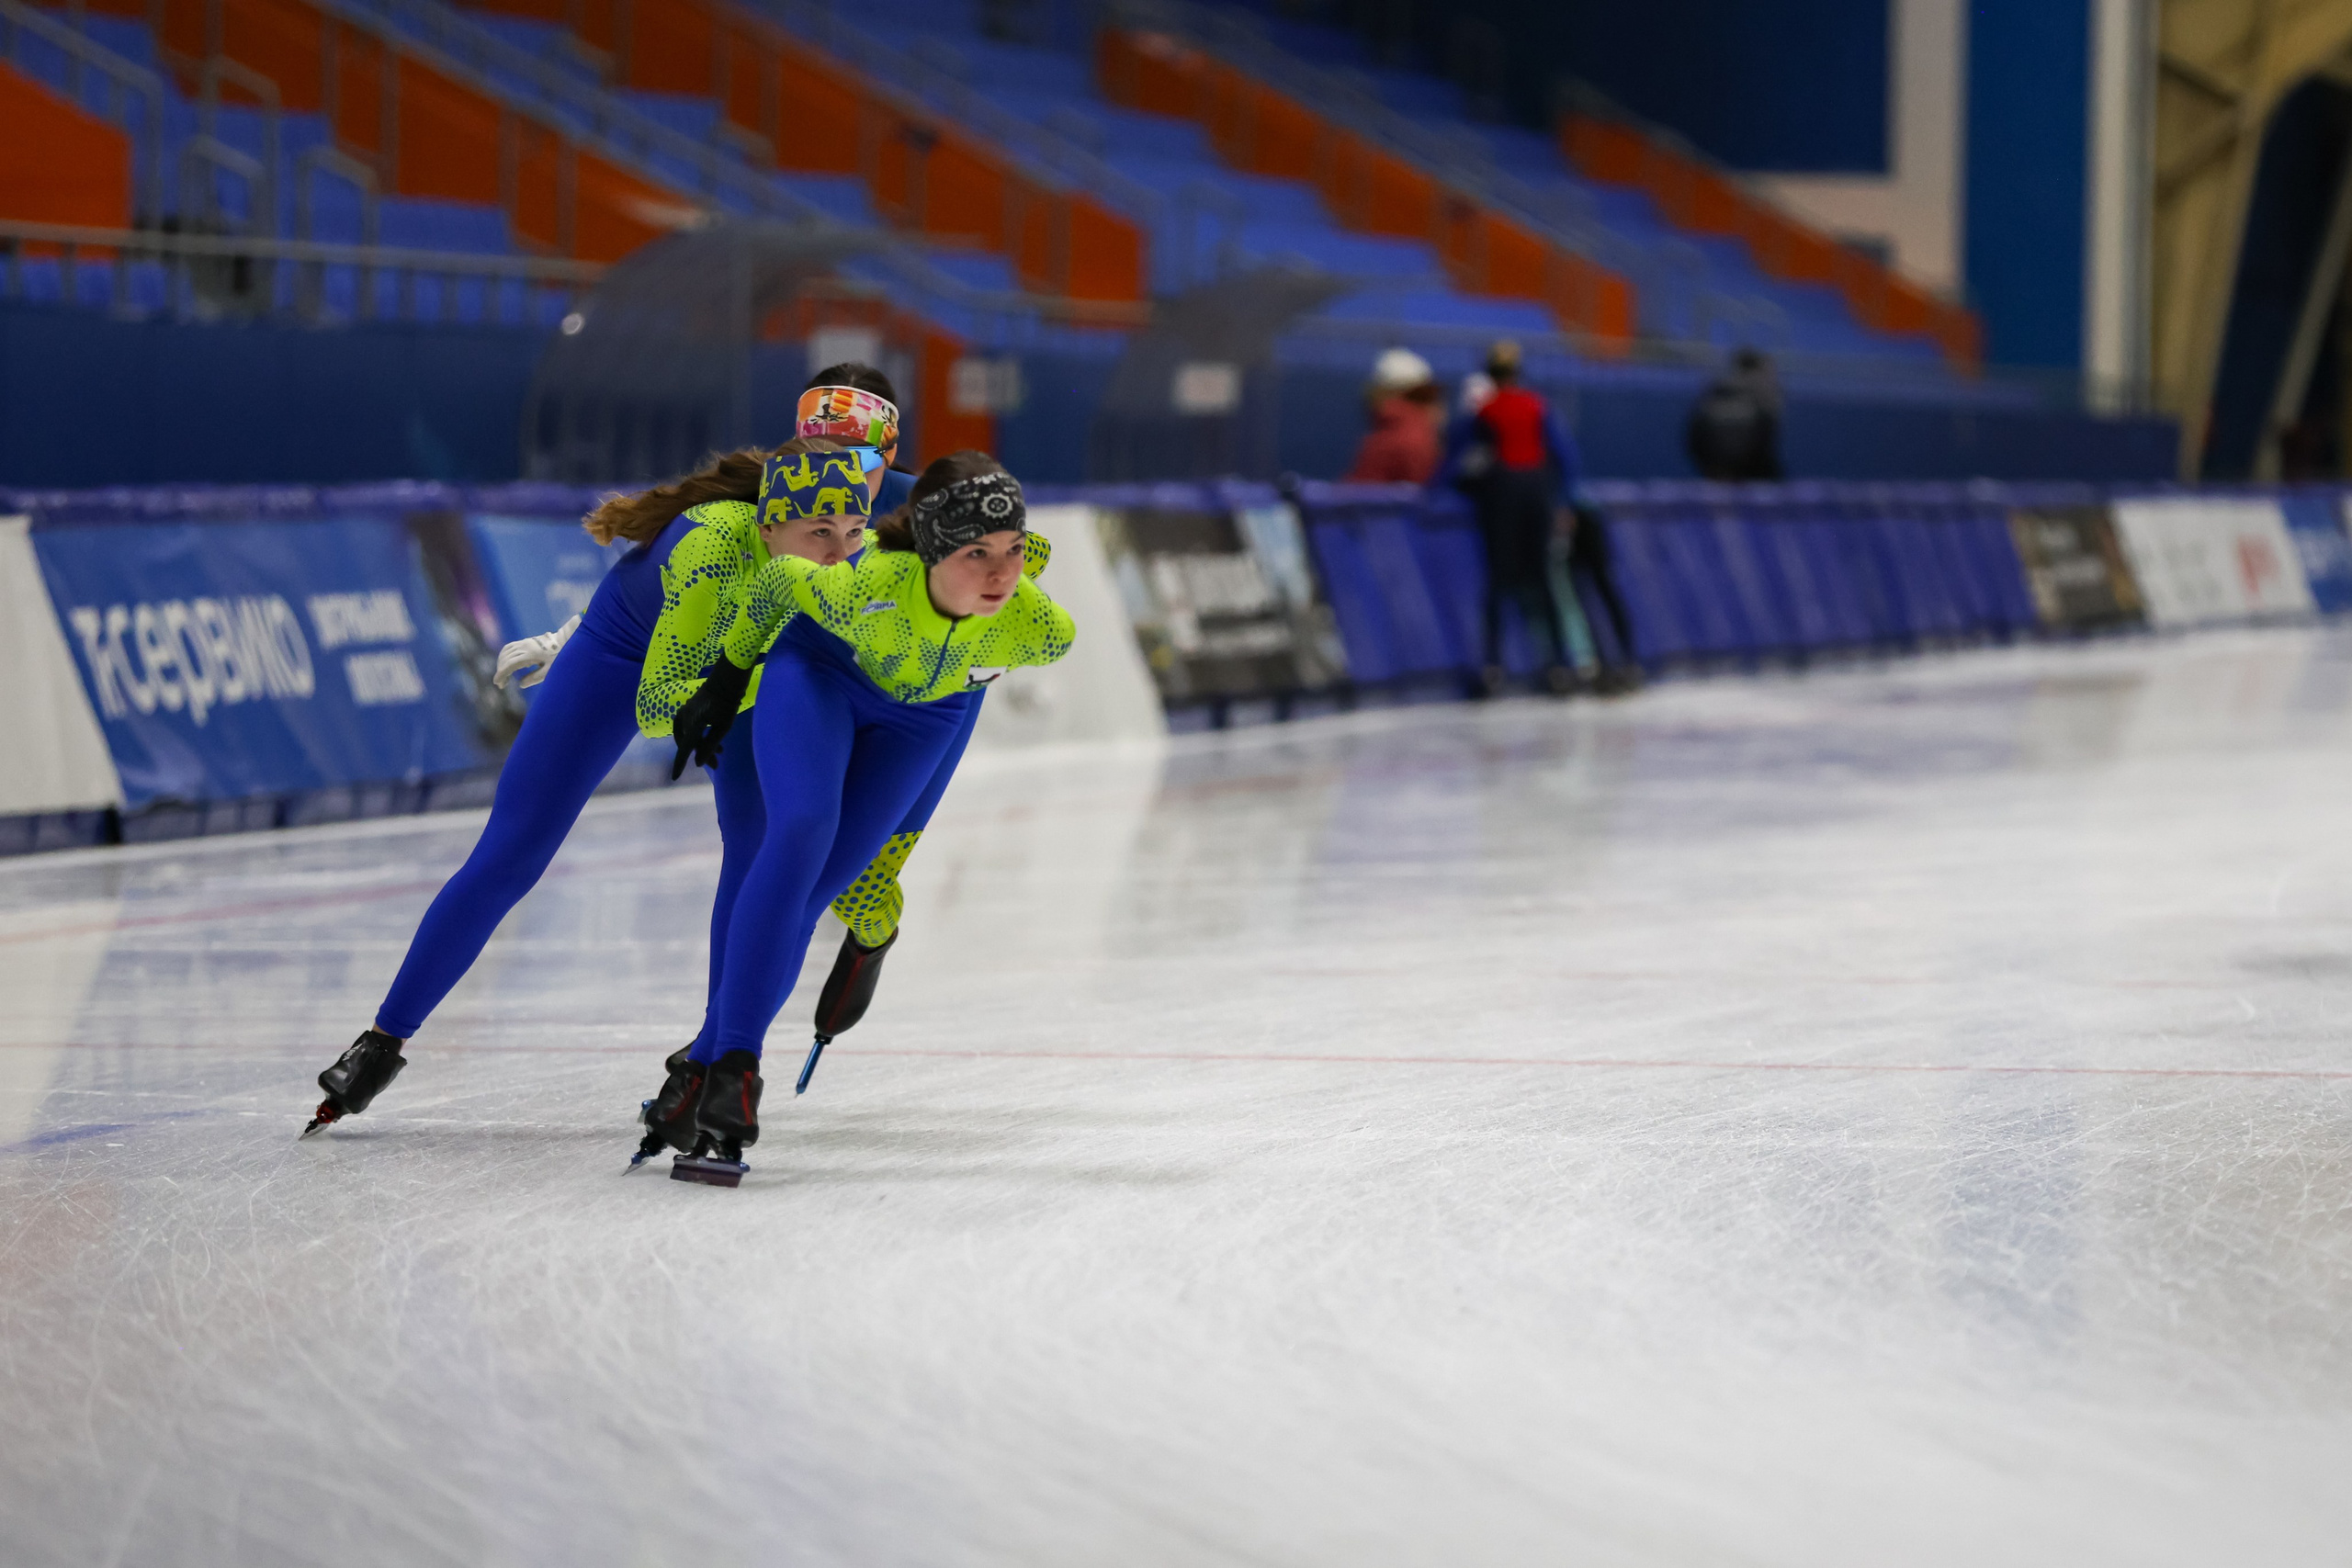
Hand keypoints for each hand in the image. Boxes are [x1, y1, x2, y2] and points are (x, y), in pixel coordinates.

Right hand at [493, 615, 578, 689]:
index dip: (502, 674)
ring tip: (504, 677)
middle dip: (501, 671)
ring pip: (505, 652)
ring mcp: (524, 642)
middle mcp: (524, 646)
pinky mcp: (526, 641)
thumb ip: (535, 677)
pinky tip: (507, 665)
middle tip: (502, 684)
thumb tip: (520, 684)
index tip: (497, 683)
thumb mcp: (550, 671)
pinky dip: (504, 656)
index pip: (510, 664)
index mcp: (530, 654)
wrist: (567, 641)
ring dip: (501, 663)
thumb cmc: (561, 657)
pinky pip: (509, 647)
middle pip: (506, 659)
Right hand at [669, 657, 755, 779]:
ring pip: (689, 736)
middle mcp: (684, 718)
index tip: (675, 777)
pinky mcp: (687, 708)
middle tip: (717, 765)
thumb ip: (710, 746)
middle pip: (688, 743)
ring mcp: (684, 712)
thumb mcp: (723, 727)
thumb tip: (698, 763)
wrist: (726, 680)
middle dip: (701, 755)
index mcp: (693, 724)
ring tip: (719, 753)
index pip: (685, 749)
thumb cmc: (728, 703)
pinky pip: (688, 727)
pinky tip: (709, 740)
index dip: (680, 765)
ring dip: (701, 745)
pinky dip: (698, 736)